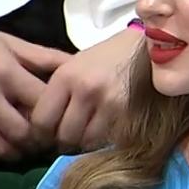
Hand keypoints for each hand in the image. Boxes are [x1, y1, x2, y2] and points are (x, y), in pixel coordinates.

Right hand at [0, 16, 70, 164]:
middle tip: (43, 142)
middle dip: (36, 142)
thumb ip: (45, 57)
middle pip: (21, 134)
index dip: (57, 117)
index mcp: (6, 73)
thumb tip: (78, 64)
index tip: (63, 122)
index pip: (42, 105)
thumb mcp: (11, 44)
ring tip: (22, 147)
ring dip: (14, 153)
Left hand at [31, 28, 142, 151]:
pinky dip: (105, 140)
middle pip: (64, 135)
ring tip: (86, 135)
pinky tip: (104, 131)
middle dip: (63, 142)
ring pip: (87, 141)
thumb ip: (57, 94)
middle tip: (66, 140)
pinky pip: (110, 139)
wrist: (148, 46)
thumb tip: (40, 127)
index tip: (45, 137)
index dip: (40, 134)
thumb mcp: (74, 66)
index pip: (42, 120)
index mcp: (66, 76)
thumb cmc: (109, 56)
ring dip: (85, 143)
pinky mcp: (131, 111)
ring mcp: (111, 101)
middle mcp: (86, 89)